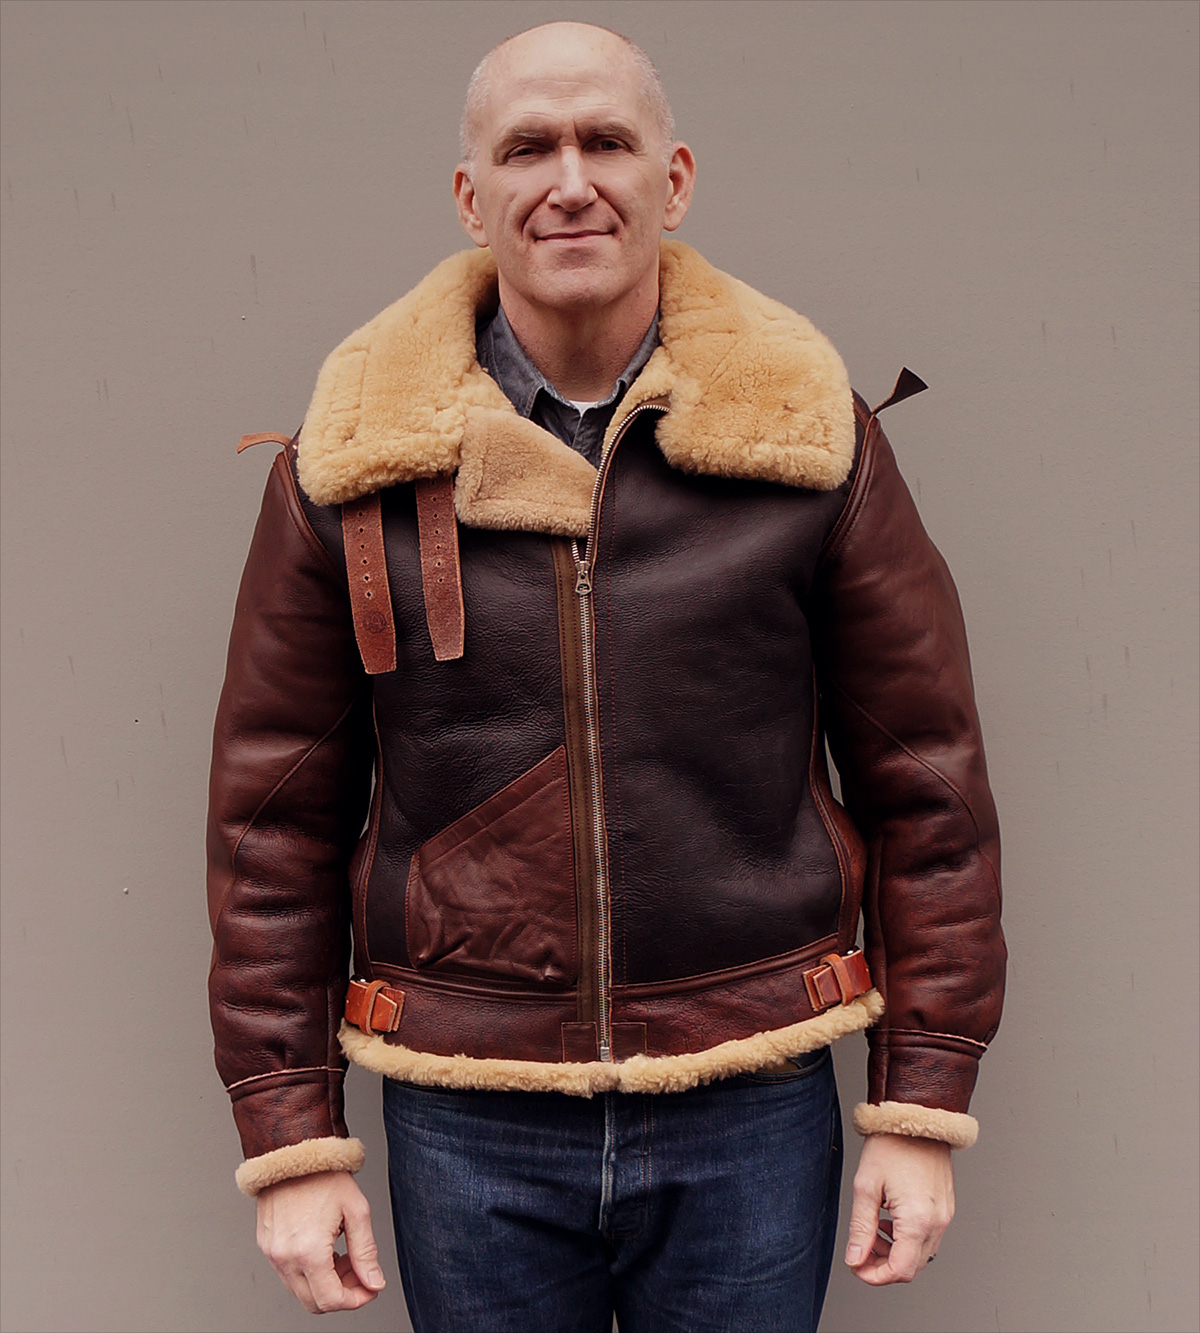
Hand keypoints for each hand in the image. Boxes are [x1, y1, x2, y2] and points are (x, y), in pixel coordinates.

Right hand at [255, 1170, 385, 1312]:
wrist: (292, 1149)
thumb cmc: (324, 1173)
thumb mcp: (356, 1210)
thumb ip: (366, 1252)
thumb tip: (374, 1283)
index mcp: (308, 1251)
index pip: (331, 1301)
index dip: (355, 1300)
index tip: (370, 1288)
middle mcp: (284, 1257)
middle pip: (314, 1302)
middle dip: (341, 1293)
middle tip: (358, 1270)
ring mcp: (271, 1253)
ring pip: (299, 1290)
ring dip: (324, 1283)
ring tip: (342, 1255)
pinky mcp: (265, 1245)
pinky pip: (287, 1274)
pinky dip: (308, 1271)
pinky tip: (324, 1248)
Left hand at [844, 1133, 953, 1283]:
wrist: (917, 1116)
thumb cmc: (892, 1143)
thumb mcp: (866, 1185)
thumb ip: (861, 1227)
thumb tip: (855, 1258)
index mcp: (918, 1220)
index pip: (899, 1271)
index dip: (874, 1276)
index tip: (856, 1266)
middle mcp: (938, 1222)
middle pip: (911, 1267)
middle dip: (883, 1264)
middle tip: (861, 1249)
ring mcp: (945, 1215)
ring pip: (921, 1254)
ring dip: (895, 1251)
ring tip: (874, 1229)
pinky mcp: (946, 1207)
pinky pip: (928, 1237)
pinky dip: (908, 1238)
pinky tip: (890, 1219)